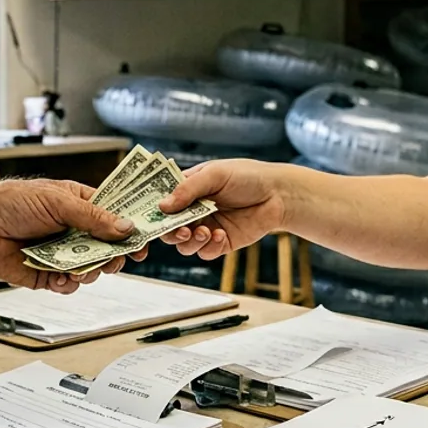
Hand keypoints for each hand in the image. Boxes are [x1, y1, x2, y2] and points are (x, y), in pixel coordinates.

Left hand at [0, 180, 147, 293]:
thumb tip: (125, 227)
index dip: (130, 229)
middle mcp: (73, 231)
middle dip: (114, 256)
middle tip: (115, 261)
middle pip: (107, 248)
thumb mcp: (57, 201)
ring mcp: (61, 254)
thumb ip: (93, 217)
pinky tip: (63, 278)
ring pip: (91, 270)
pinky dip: (69, 285)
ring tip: (83, 270)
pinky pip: (68, 285)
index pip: (114, 217)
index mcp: (79, 206)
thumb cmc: (11, 202)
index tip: (143, 240)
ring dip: (91, 272)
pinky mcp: (47, 274)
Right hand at [157, 160, 291, 261]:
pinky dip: (208, 247)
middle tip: (181, 229)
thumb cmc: (247, 176)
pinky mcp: (221, 242)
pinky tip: (219, 234)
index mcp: (187, 190)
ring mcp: (206, 227)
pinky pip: (205, 253)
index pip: (161, 204)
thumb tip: (162, 207)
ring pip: (184, 245)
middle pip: (168, 229)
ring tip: (202, 231)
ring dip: (189, 241)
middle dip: (170, 232)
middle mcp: (193, 211)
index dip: (152, 213)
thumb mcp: (214, 174)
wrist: (279, 194)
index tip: (148, 219)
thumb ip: (187, 189)